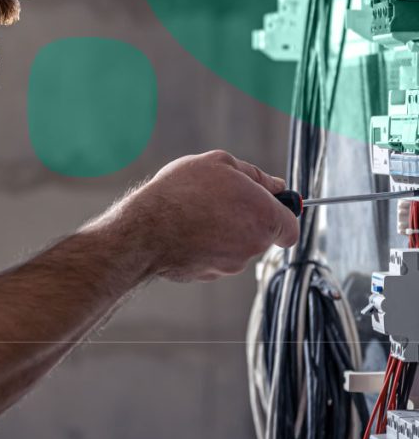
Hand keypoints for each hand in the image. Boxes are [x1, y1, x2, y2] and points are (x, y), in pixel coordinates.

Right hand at [97, 150, 298, 281]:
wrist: (147, 229)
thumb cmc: (182, 192)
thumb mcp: (219, 163)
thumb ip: (254, 174)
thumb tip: (275, 184)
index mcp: (264, 217)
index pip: (291, 227)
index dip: (281, 215)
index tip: (266, 206)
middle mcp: (253, 246)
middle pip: (260, 235)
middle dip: (245, 219)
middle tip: (218, 199)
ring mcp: (230, 264)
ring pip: (235, 247)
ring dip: (223, 231)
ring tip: (195, 212)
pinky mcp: (208, 275)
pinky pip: (213, 258)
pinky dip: (204, 246)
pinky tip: (185, 230)